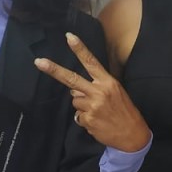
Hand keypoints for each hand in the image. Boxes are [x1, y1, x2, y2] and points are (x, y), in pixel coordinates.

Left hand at [34, 33, 150, 152]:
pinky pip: (78, 116)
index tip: (69, 37)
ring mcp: (92, 106)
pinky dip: (85, 119)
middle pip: (72, 79)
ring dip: (82, 105)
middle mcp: (99, 91)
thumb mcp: (116, 92)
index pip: (91, 62)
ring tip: (98, 111)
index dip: (80, 49)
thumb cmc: (124, 111)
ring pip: (75, 100)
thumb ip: (96, 86)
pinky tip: (97, 121)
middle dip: (54, 70)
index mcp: (108, 82)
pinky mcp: (88, 119)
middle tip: (39, 62)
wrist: (133, 134)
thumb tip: (75, 88)